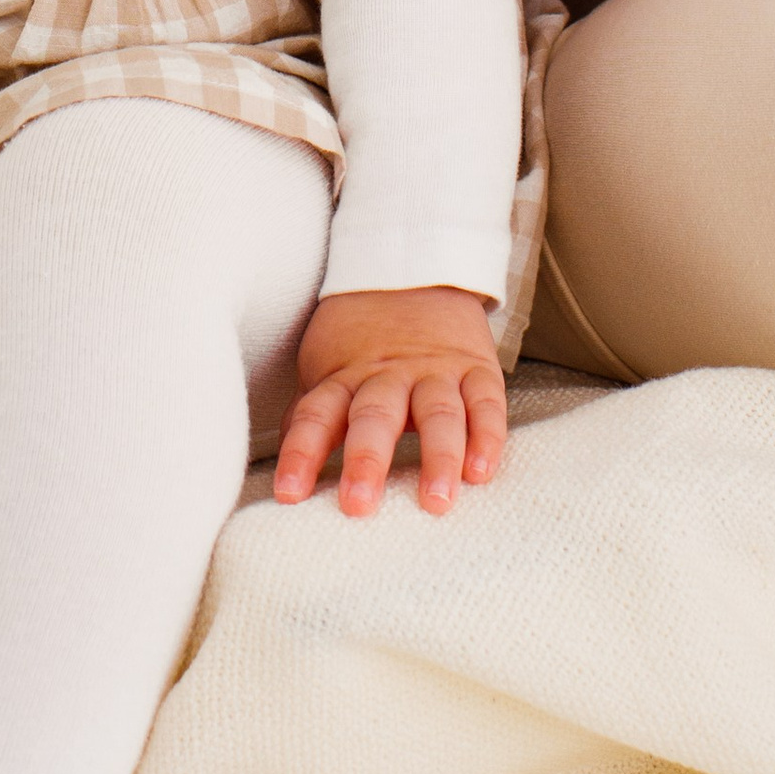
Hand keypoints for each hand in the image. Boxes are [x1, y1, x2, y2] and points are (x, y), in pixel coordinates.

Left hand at [274, 286, 507, 517]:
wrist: (416, 270)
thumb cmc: (361, 333)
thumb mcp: (326, 365)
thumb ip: (311, 415)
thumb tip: (288, 471)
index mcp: (344, 376)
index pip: (315, 416)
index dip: (300, 454)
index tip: (288, 494)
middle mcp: (388, 375)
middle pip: (374, 417)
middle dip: (366, 461)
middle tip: (358, 503)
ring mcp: (435, 371)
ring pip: (437, 413)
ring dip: (437, 457)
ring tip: (436, 500)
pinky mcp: (476, 368)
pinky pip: (485, 403)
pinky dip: (486, 437)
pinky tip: (481, 471)